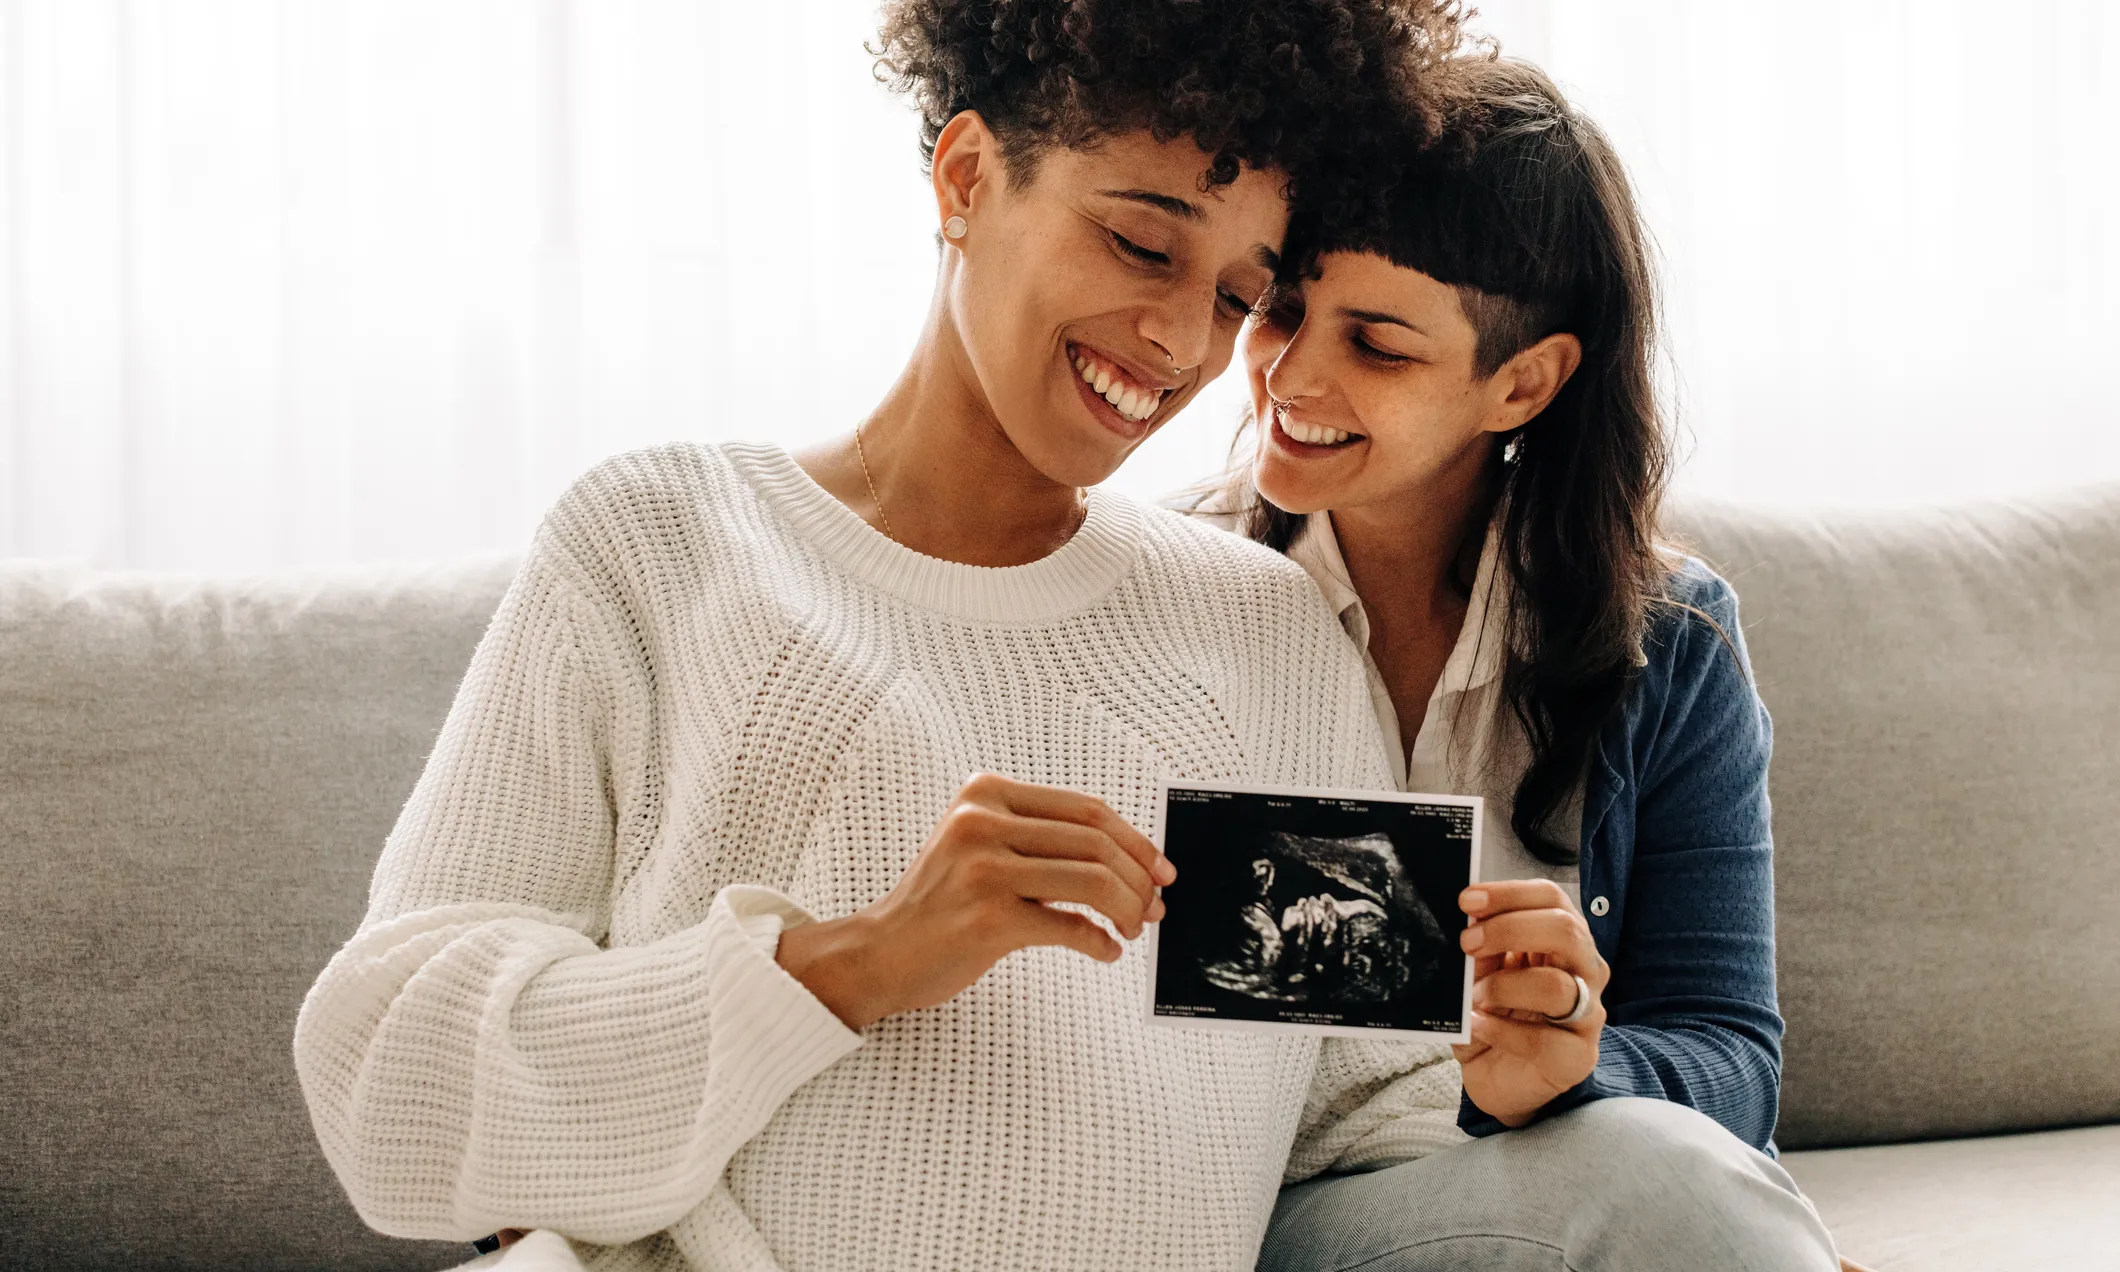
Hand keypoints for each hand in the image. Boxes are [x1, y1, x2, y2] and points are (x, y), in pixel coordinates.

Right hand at [775, 772, 1173, 1029]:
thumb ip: (1040, 840)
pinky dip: (1098, 941)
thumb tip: (1128, 859)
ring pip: (1090, 881)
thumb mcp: (980, 846)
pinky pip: (1069, 926)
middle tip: (1154, 906)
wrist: (880, 952)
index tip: (1159, 867)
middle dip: (1138, 878)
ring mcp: (983, 870)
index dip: (1135, 839)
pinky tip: (1105, 950)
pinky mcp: (987, 919)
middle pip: (1094, 842)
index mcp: (985, 794)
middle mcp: (982, 823)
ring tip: (1133, 929)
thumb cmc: (939, 904)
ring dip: (1127, 909)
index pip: (1086, 808)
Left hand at [1450, 879, 1609, 1126]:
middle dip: (1510, 930)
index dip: (1510, 894)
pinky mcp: (1577, 1057)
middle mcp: (1583, 971)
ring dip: (1503, 988)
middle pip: (1566, 931)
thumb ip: (1479, 950)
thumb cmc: (1493, 1017)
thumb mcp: (1477, 976)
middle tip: (1467, 943)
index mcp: (1560, 941)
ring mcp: (1586, 1015)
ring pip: (1559, 987)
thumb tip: (1468, 924)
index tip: (1467, 901)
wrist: (1499, 1078)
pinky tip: (1477, 1026)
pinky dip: (1501, 1031)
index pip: (1551, 898)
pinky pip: (1544, 1040)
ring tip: (1474, 999)